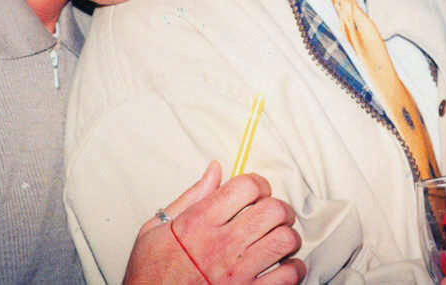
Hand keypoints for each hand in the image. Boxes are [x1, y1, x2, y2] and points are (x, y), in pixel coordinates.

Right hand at [122, 161, 304, 283]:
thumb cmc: (151, 271)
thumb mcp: (157, 227)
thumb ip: (191, 195)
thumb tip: (215, 170)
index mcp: (200, 221)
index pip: (246, 186)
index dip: (258, 183)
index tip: (257, 191)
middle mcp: (221, 244)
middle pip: (273, 210)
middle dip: (279, 207)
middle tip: (274, 213)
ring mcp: (237, 272)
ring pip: (285, 240)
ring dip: (287, 236)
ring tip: (278, 238)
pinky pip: (288, 276)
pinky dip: (293, 268)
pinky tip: (283, 265)